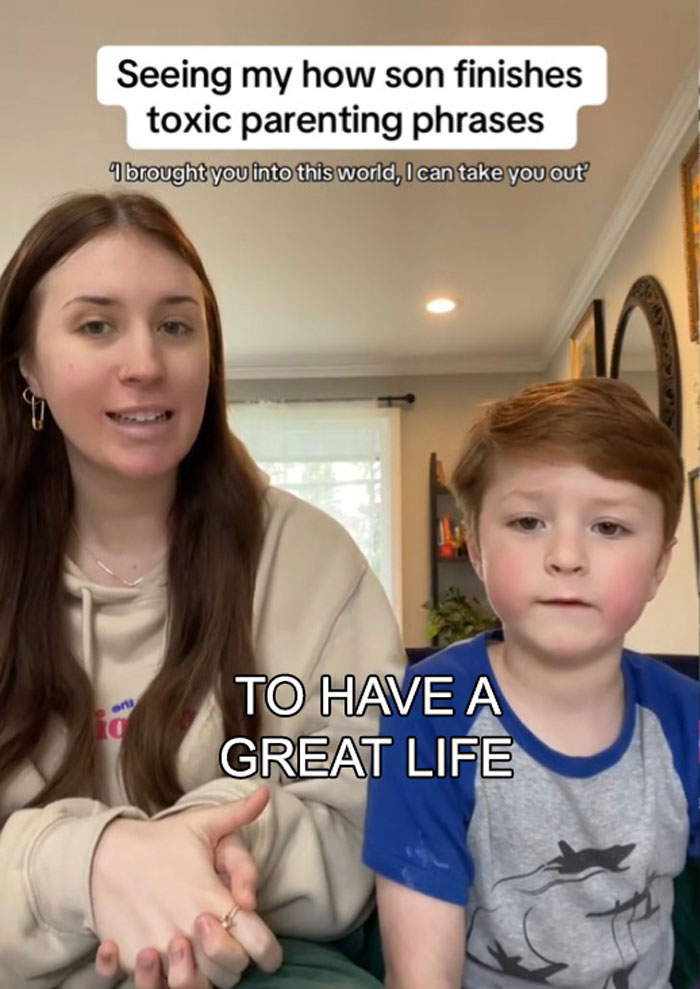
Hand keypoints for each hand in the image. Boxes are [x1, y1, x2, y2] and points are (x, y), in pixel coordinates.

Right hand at [90, 786, 279, 984]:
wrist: (102, 854)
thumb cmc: (161, 840)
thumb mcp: (201, 822)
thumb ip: (237, 813)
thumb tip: (266, 794)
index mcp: (209, 895)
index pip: (254, 939)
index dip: (269, 950)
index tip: (270, 952)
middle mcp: (186, 927)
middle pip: (228, 971)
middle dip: (237, 962)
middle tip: (230, 944)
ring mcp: (158, 947)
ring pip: (194, 986)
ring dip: (203, 978)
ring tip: (199, 955)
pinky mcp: (132, 958)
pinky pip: (151, 987)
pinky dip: (157, 981)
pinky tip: (159, 961)